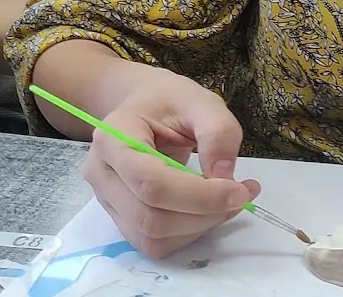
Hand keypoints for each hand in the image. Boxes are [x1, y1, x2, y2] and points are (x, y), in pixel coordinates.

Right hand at [81, 64, 260, 257]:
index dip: (199, 195)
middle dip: (204, 214)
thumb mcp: (201, 100)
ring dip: (199, 227)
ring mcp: (107, 200)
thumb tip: (224, 176)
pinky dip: (188, 233)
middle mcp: (102, 173)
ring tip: (228, 200)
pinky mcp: (121, 217)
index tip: (239, 190)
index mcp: (114, 137)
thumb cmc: (168, 100)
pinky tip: (207, 209)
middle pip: (150, 217)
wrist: (141, 105)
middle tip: (241, 194)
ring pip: (152, 238)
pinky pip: (153, 243)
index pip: (151, 182)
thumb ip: (218, 131)